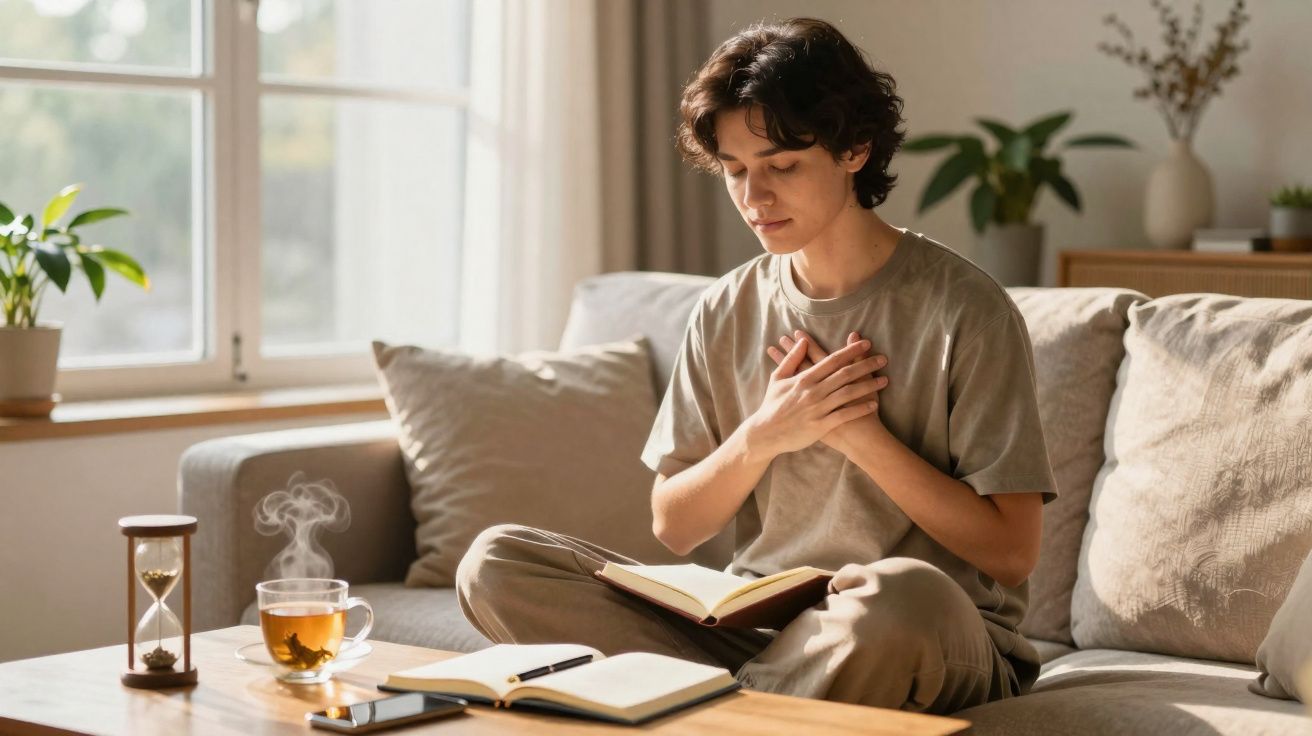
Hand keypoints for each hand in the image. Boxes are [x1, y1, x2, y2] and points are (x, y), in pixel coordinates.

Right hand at [744, 332, 887, 459]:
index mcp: (804, 378)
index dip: (850, 350)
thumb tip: (802, 342)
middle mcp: (813, 391)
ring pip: (848, 393)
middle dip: (866, 365)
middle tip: (883, 358)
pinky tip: (874, 404)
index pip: (832, 360)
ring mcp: (817, 409)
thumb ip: (791, 359)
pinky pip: (844, 415)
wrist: (765, 434)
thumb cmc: (771, 405)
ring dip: (868, 386)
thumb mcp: (777, 379)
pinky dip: (860, 409)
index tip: (865, 343)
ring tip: (885, 380)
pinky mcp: (820, 426)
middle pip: (844, 374)